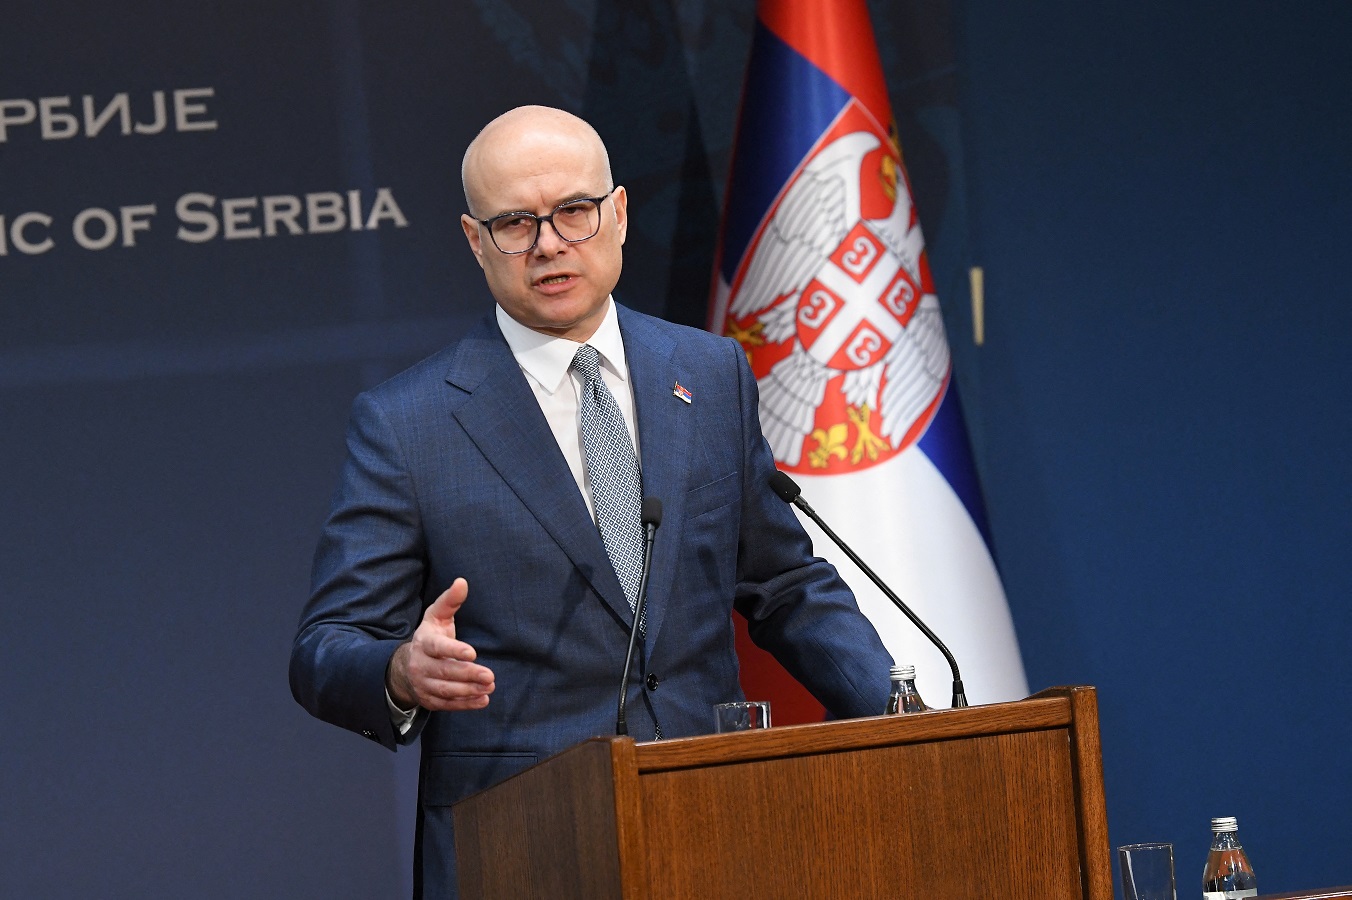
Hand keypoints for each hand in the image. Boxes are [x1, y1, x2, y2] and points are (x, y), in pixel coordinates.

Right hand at [386, 578, 493, 711]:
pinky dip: (465, 704)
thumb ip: (450, 601)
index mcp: (424, 643)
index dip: (454, 650)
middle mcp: (420, 665)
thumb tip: (462, 582)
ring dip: (469, 690)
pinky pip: (448, 705)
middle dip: (468, 674)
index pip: (437, 647)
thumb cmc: (430, 637)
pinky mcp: (429, 700)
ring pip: (446, 690)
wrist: (405, 667)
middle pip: (444, 672)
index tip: (473, 653)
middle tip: (490, 676)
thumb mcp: (436, 617)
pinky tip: (483, 700)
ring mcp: (423, 684)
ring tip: (490, 686)